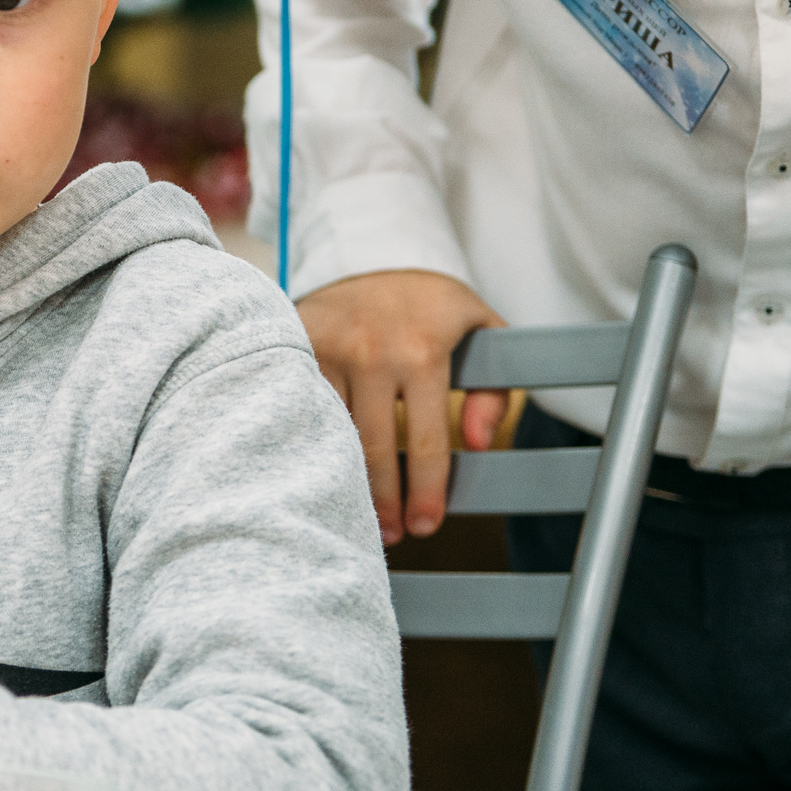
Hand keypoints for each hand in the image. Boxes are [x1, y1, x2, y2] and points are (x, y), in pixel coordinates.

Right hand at [297, 269, 507, 543]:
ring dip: (346, 482)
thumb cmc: (433, 304)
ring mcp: (328, 350)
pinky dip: (311, 444)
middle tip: (392, 535)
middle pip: (376, 450)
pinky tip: (318, 471)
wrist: (373, 254)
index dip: (428, 491)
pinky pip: (303, 410)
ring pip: (334, 435)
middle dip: (385, 501)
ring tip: (358, 516)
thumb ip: (493, 389)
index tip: (427, 525)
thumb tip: (482, 444)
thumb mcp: (482, 330)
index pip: (426, 440)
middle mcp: (372, 352)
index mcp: (423, 351)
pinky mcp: (297, 347)